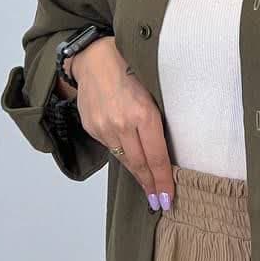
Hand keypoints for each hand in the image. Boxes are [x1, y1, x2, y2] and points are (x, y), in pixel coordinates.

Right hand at [70, 38, 174, 210]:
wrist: (94, 58)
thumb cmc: (131, 68)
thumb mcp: (154, 90)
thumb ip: (157, 120)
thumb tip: (167, 150)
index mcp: (143, 114)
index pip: (156, 158)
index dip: (163, 182)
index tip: (167, 199)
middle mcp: (121, 124)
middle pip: (139, 165)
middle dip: (150, 186)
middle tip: (160, 202)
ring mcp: (104, 127)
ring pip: (124, 159)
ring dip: (137, 173)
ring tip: (148, 186)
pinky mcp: (92, 127)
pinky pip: (111, 147)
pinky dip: (122, 153)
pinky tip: (130, 157)